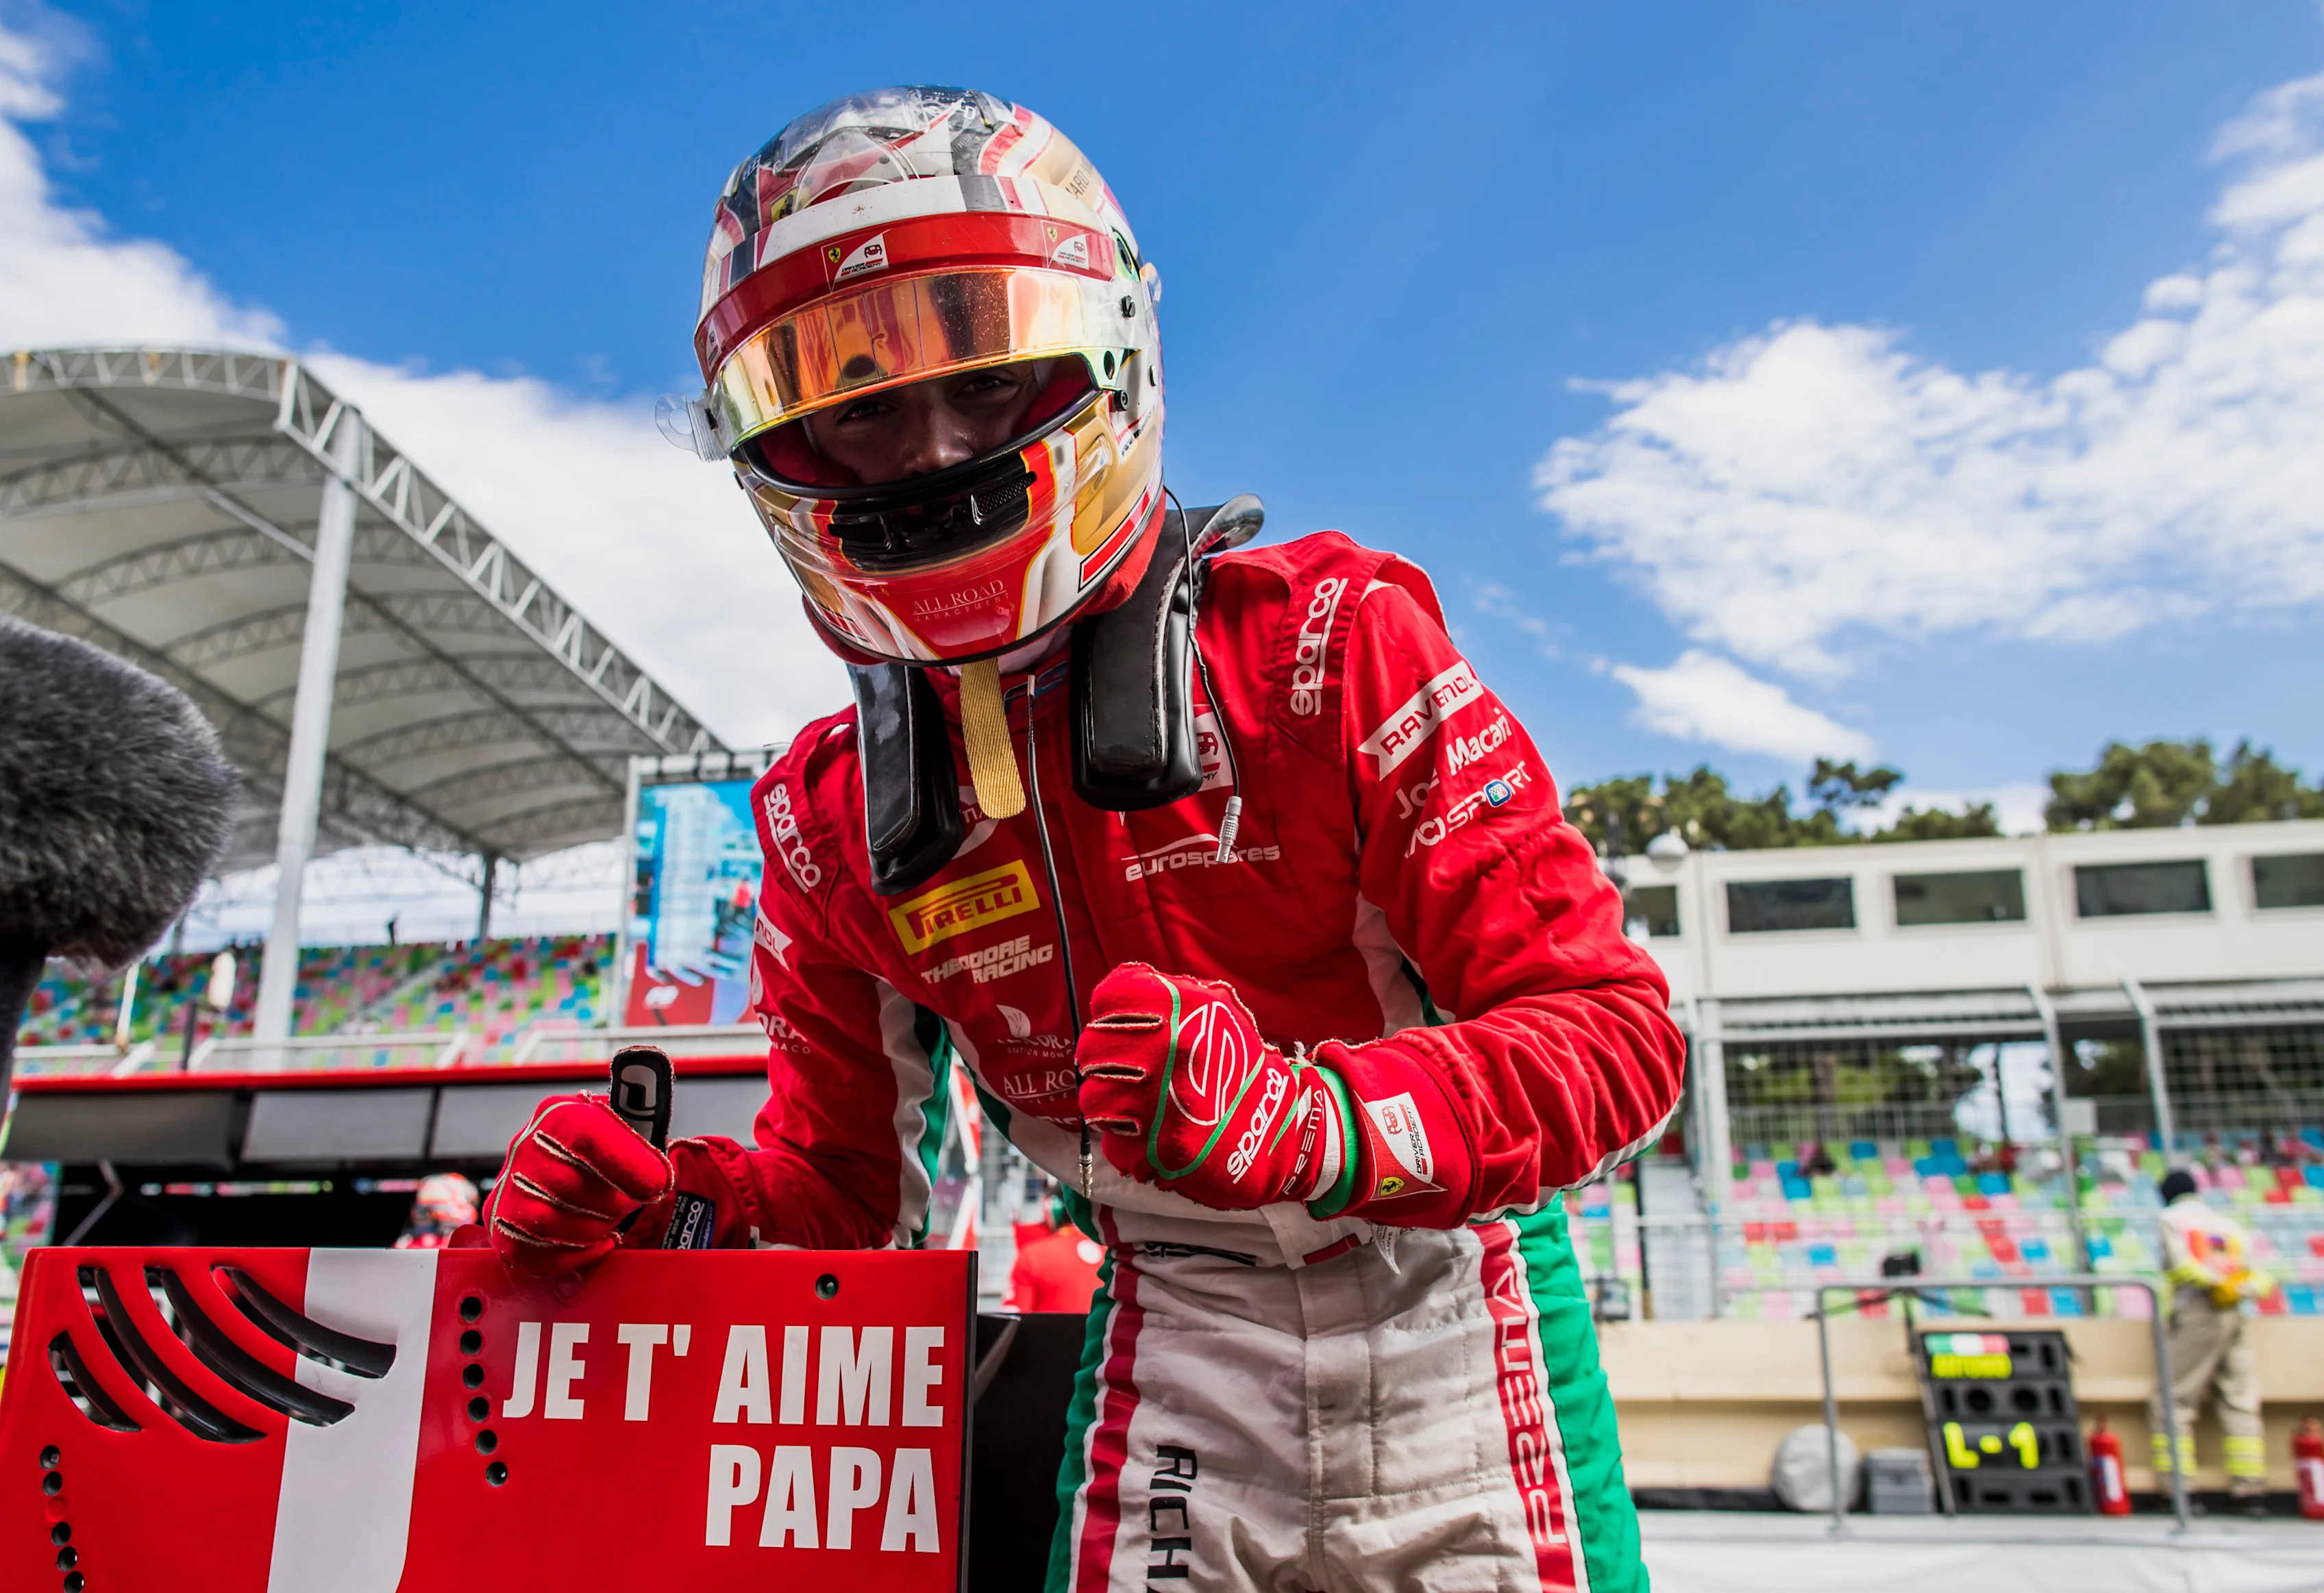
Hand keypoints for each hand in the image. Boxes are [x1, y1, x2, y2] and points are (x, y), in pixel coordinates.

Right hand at [486, 1094, 673, 1272]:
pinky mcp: (503, 1224)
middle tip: (634, 1203)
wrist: (562, 1171)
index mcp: (560, 1114)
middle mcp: (527, 1145)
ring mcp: (509, 1186)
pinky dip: (574, 1255)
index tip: (659, 1183)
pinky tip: (598, 1243)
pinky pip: (533, 1252)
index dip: (629, 1163)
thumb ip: (639, 1124)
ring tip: (613, 1220)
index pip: (588, 1133)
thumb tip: (654, 1147)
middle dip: (618, 1202)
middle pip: (573, 1185)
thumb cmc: (603, 1152)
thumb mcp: (624, 1126)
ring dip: (596, 1228)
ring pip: (551, 1222)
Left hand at [1076, 964, 1352, 1211]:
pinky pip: (1116, 1144)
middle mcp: (1170, 1048)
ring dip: (1109, 1106)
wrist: (1281, 1129)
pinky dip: (1128, 1146)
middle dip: (1103, 1063)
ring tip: (1136, 1109)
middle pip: (1092, 1049)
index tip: (1118, 1033)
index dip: (1108, 1018)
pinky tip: (1152, 1139)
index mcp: (1182, 1008)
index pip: (1109, 999)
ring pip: (1095, 1100)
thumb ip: (1165, 996)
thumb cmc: (1240, 1069)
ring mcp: (1165, 1100)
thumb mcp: (1214, 1012)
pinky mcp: (1164, 1148)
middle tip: (1125, 1075)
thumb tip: (1113, 992)